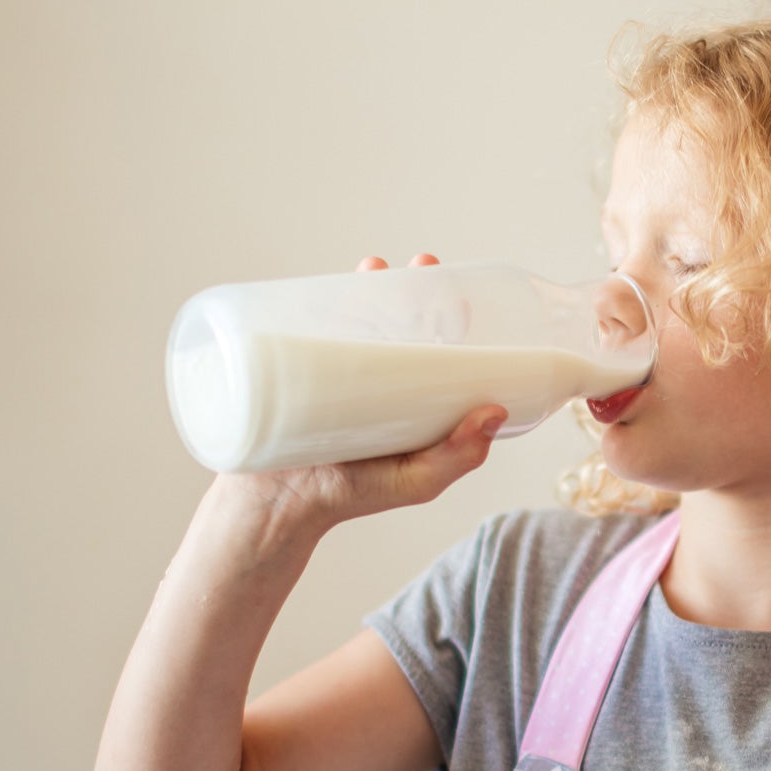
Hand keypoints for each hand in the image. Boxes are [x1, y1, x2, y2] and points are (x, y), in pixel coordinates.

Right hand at [217, 254, 506, 539]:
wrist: (277, 504)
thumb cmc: (352, 495)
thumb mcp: (418, 481)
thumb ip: (458, 456)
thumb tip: (493, 410)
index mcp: (413, 397)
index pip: (438, 348)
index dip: (450, 317)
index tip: (460, 297)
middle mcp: (379, 377)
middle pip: (401, 320)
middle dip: (413, 287)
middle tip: (422, 266)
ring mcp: (337, 369)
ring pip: (359, 315)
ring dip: (371, 284)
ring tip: (376, 267)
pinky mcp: (299, 366)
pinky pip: (314, 326)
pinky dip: (322, 300)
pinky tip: (328, 285)